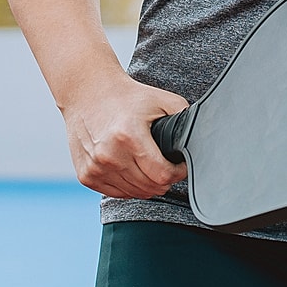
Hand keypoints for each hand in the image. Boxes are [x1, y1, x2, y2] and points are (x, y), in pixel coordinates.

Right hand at [61, 74, 188, 199]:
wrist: (88, 93)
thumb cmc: (128, 97)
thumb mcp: (161, 100)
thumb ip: (184, 118)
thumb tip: (201, 138)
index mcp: (129, 136)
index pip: (162, 175)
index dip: (178, 173)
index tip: (181, 165)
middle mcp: (109, 155)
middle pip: (150, 187)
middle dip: (165, 179)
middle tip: (167, 165)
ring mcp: (95, 167)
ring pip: (134, 193)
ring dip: (147, 184)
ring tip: (150, 166)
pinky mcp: (86, 175)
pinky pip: (117, 193)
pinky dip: (129, 186)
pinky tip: (133, 169)